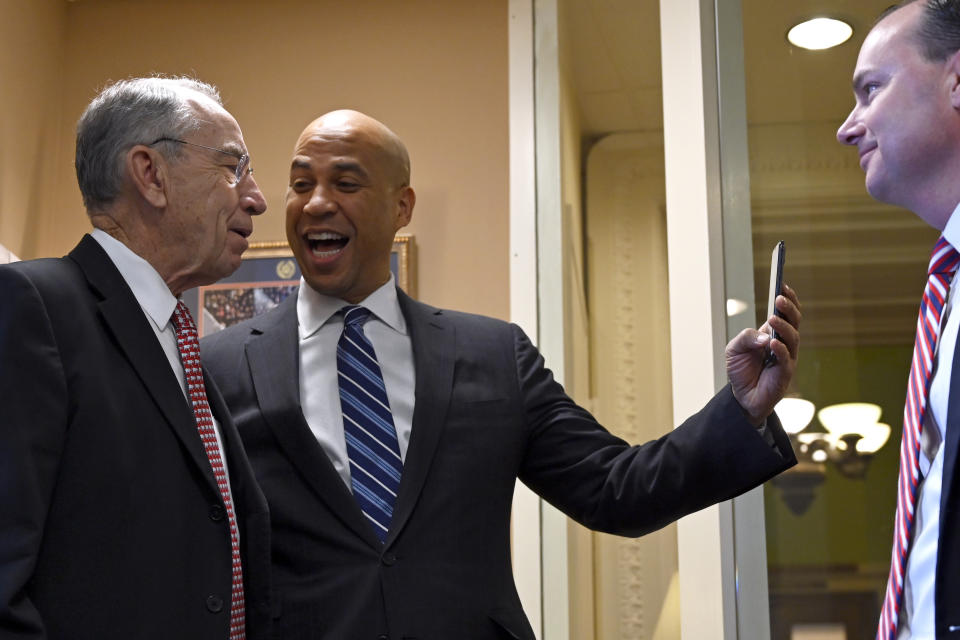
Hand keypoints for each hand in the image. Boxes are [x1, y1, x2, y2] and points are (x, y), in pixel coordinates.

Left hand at [726, 283, 800, 425]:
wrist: (742, 396)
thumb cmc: (740, 369)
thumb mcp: (734, 349)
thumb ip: (745, 338)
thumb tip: (764, 335)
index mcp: (772, 333)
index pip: (785, 313)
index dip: (787, 299)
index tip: (782, 285)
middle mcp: (783, 343)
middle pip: (793, 322)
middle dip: (788, 308)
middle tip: (780, 298)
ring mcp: (787, 357)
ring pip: (792, 338)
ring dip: (783, 327)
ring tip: (772, 318)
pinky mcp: (785, 373)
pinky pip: (786, 359)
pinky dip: (780, 349)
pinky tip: (773, 342)